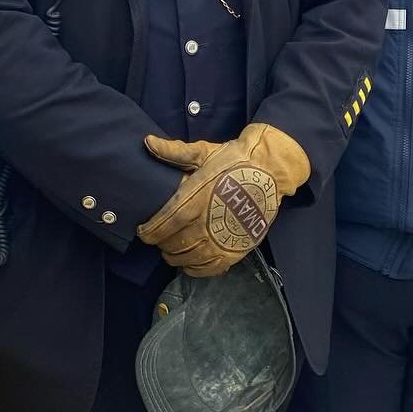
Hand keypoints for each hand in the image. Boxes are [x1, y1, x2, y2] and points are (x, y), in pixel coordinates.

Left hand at [137, 122, 309, 277]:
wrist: (270, 170)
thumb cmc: (233, 160)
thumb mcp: (203, 152)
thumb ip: (175, 152)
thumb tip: (147, 142)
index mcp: (195, 199)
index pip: (164, 224)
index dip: (149, 232)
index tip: (142, 232)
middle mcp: (207, 222)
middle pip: (174, 244)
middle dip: (161, 244)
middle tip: (159, 239)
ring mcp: (222, 238)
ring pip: (189, 258)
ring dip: (175, 257)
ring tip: (171, 250)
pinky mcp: (236, 249)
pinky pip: (210, 268)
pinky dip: (195, 269)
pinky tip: (189, 264)